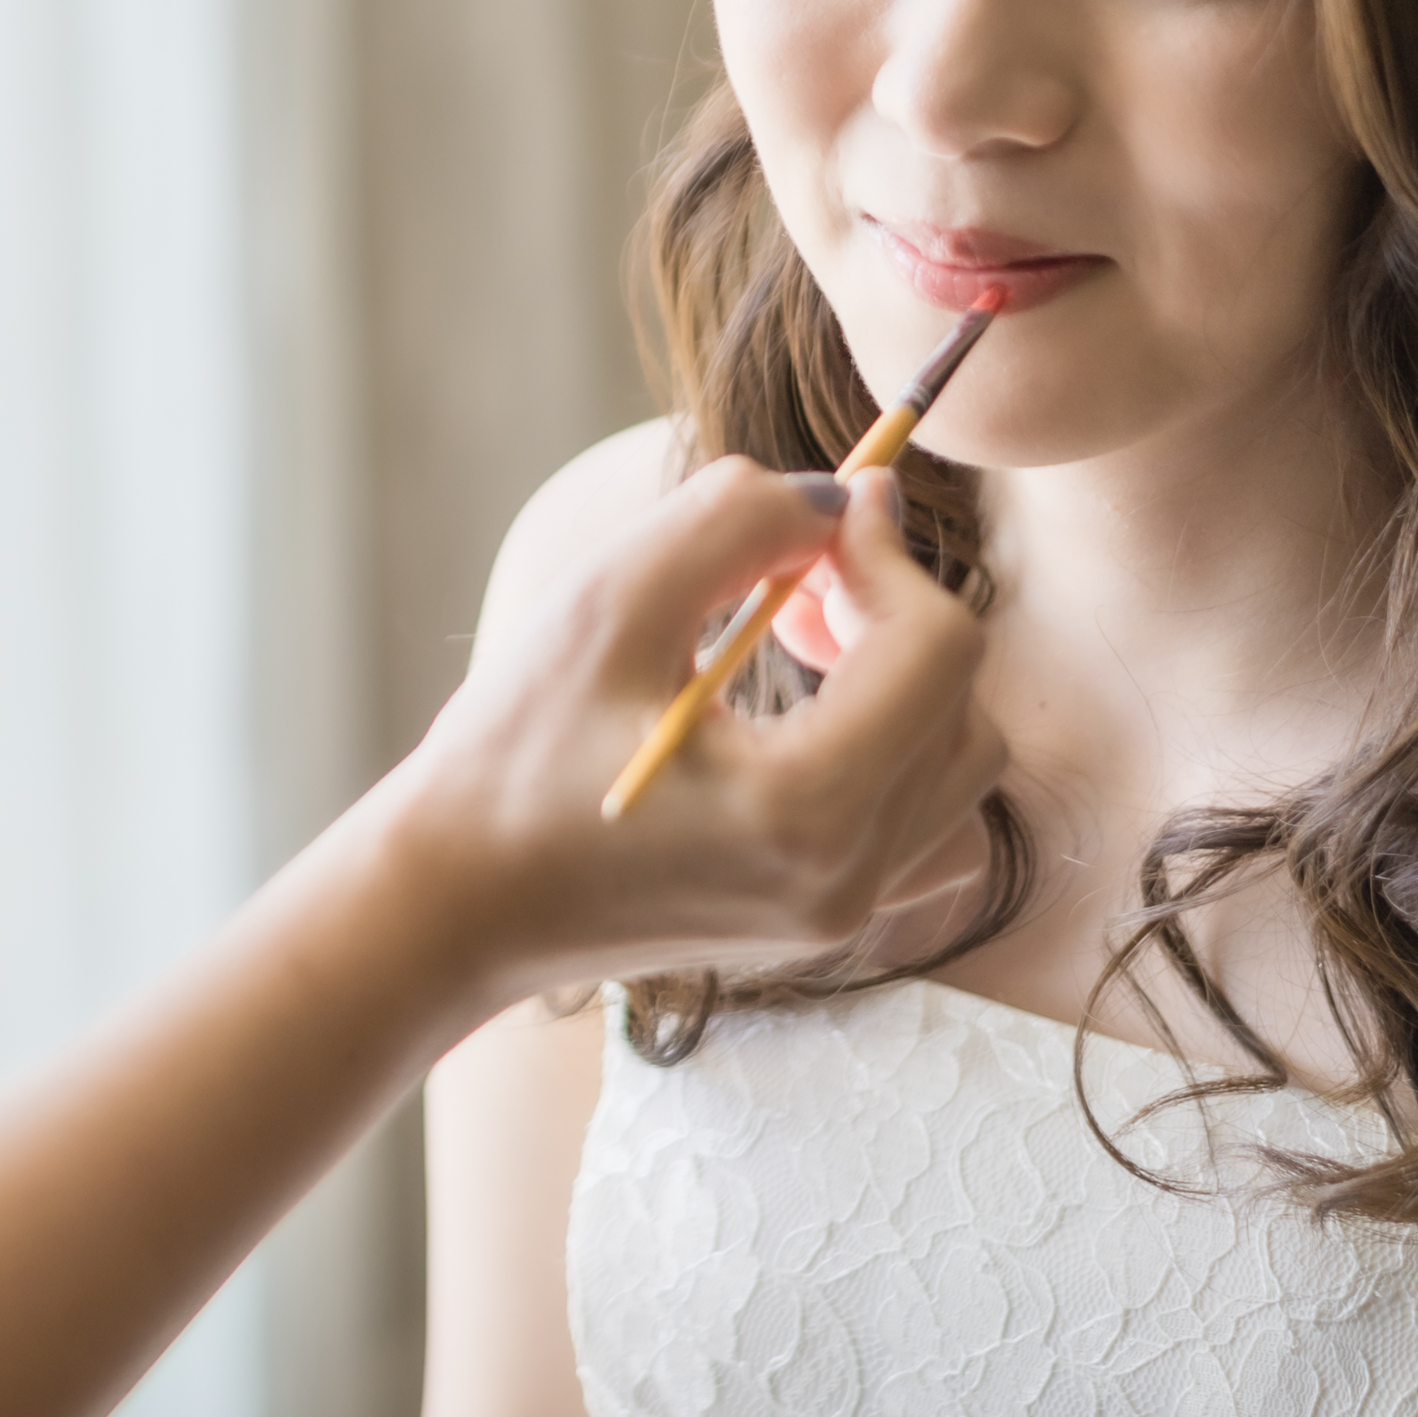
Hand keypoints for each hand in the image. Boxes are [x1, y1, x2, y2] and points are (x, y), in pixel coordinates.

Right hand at [379, 459, 1002, 1020]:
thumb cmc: (509, 756)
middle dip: (897, 612)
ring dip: (905, 681)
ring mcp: (840, 913)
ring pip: (958, 766)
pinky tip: (804, 720)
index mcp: (802, 810)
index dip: (891, 552)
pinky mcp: (821, 919)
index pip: (936, 651)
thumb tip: (836, 497)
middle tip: (799, 575)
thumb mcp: (605, 604)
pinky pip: (924, 822)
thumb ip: (731, 522)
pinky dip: (895, 749)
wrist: (453, 901)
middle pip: (964, 706)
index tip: (832, 504)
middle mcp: (846, 879)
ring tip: (803, 642)